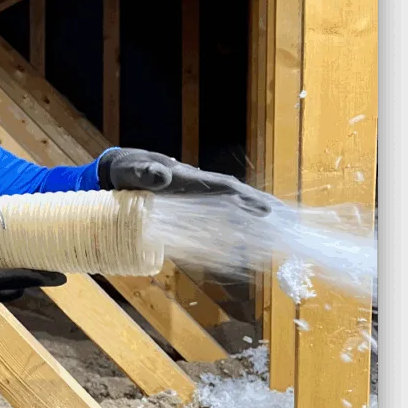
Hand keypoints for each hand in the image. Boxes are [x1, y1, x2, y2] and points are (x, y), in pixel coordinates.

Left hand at [97, 147, 270, 214]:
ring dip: (254, 214)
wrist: (119, 170)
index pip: (222, 189)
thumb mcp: (130, 170)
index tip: (265, 211)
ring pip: (230, 205)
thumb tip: (162, 175)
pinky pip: (217, 215)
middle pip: (235, 195)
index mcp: (187, 179)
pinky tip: (248, 237)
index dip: (244, 200)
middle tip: (287, 220)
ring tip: (280, 227)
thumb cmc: (125, 170)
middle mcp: (197, 185)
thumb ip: (145, 173)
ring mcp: (195, 195)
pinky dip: (235, 223)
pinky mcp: (188, 206)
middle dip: (260, 205)